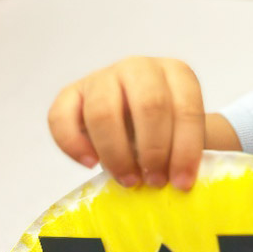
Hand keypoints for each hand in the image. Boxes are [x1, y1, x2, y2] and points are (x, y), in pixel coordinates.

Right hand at [48, 57, 206, 189]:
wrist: (136, 118)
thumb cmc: (167, 129)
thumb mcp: (187, 133)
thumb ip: (191, 152)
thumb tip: (186, 182)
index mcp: (177, 73)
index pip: (185, 108)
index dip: (185, 149)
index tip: (182, 183)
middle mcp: (140, 68)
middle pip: (149, 105)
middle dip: (154, 151)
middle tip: (155, 181)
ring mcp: (103, 77)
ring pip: (103, 112)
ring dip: (117, 154)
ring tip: (129, 180)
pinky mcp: (72, 93)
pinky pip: (61, 117)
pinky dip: (73, 144)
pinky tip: (91, 164)